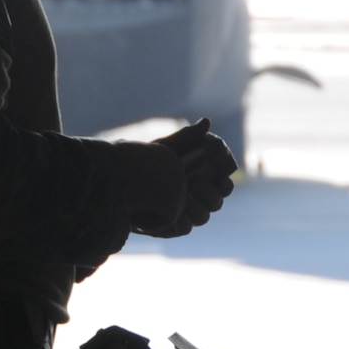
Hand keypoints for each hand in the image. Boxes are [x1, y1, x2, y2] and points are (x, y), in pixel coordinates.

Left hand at [134, 120, 237, 237]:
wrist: (122, 180)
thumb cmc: (147, 161)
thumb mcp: (167, 148)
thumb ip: (187, 136)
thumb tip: (206, 121)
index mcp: (203, 179)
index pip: (225, 182)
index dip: (225, 178)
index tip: (220, 169)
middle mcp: (197, 197)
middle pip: (218, 200)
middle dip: (211, 192)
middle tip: (195, 181)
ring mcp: (186, 212)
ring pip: (205, 215)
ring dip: (198, 205)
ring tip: (184, 192)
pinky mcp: (173, 226)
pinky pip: (186, 227)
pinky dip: (182, 218)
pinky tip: (175, 208)